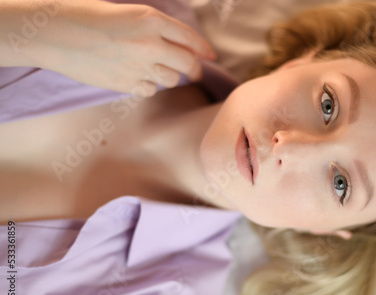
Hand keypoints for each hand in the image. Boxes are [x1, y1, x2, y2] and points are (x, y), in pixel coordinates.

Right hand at [18, 0, 215, 95]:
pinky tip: (137, 77)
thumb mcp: (127, 12)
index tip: (211, 56)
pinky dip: (149, 85)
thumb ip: (154, 28)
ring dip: (169, 76)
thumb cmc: (86, 15)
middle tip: (195, 72)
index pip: (191, 39)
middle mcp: (150, 44)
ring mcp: (138, 66)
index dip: (204, 49)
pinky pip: (150, 90)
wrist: (54, 33)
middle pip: (188, 64)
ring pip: (171, 80)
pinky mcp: (125, 84)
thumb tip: (177, 43)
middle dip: (195, 70)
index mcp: (151, 20)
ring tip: (156, 69)